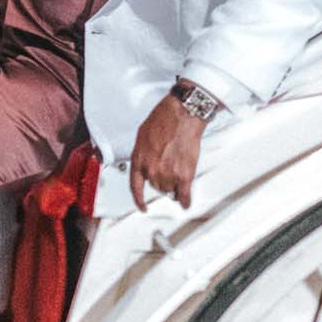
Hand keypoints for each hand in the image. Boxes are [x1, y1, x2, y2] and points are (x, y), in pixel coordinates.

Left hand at [128, 93, 205, 208]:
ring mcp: (167, 174)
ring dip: (174, 185)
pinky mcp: (184, 175)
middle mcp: (151, 170)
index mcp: (139, 159)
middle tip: (169, 169)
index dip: (139, 199)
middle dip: (162, 180)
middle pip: (156, 186)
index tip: (142, 206)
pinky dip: (185, 200)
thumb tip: (147, 161)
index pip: (135, 186)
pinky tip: (185, 202)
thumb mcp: (142, 136)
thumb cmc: (162, 120)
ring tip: (179, 172)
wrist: (181, 116)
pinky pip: (183, 195)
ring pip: (169, 189)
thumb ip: (143, 154)